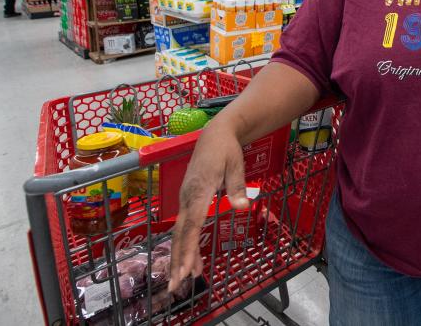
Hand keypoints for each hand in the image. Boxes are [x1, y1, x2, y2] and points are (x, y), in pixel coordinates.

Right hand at [168, 122, 249, 292]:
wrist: (215, 134)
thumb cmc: (226, 150)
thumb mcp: (236, 165)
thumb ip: (237, 187)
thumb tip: (243, 207)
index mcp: (198, 191)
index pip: (191, 225)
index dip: (187, 248)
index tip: (186, 269)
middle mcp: (187, 198)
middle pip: (180, 234)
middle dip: (177, 260)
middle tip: (177, 286)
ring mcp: (185, 199)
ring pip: (180, 233)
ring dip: (181, 256)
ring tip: (185, 280)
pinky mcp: (187, 200)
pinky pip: (184, 226)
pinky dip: (186, 244)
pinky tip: (192, 259)